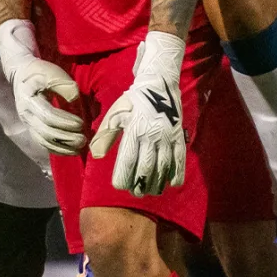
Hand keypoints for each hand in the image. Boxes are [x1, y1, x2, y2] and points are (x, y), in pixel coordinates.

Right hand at [0, 19, 85, 154]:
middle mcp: (26, 116)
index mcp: (29, 101)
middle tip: (84, 139)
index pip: (48, 116)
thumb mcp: (51, 72)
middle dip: (66, 138)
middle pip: (46, 132)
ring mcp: (27, 123)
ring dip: (63, 147)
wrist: (22, 73)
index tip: (81, 123)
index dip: (65, 122)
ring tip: (80, 147)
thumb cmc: (39, 71)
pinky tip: (70, 150)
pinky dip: (57, 148)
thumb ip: (63, 85)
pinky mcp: (31, 127)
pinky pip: (43, 142)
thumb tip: (75, 100)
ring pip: (44, 141)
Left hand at [90, 32, 185, 195]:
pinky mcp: (178, 136)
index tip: (119, 186)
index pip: (127, 161)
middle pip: (145, 168)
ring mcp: (166, 137)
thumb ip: (105, 135)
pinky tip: (172, 184)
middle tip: (135, 192)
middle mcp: (151, 136)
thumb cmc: (133, 101)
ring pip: (162, 167)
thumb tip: (97, 155)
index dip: (123, 177)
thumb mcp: (115, 114)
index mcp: (134, 131)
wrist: (158, 84)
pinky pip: (180, 159)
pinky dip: (177, 174)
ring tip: (150, 191)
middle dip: (139, 184)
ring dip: (156, 183)